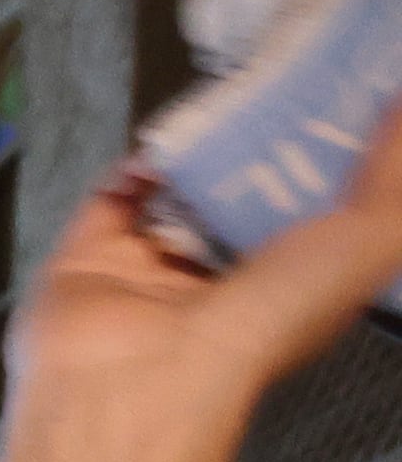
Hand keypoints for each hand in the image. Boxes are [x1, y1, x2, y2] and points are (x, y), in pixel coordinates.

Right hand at [9, 120, 401, 417]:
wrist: (147, 371)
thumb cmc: (265, 322)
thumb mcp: (367, 243)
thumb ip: (391, 179)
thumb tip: (400, 108)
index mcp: (291, 287)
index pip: (315, 216)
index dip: (332, 160)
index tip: (347, 104)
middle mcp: (221, 283)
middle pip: (243, 199)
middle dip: (261, 150)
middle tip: (282, 90)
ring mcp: (151, 271)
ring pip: (178, 195)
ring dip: (197, 154)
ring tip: (224, 102)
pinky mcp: (90, 258)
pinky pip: (112, 198)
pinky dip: (133, 168)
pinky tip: (163, 141)